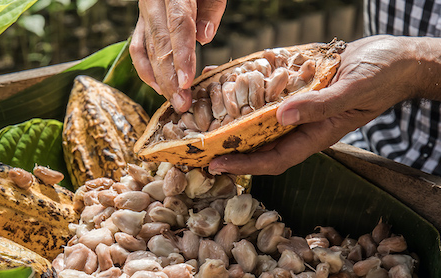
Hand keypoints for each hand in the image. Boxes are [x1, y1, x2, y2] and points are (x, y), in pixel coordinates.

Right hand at [129, 0, 226, 111]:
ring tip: (174, 101)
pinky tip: (158, 87)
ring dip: (160, 79)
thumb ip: (211, 8)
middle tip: (182, 104)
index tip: (186, 82)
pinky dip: (145, 69)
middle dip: (170, 77)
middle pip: (160, 43)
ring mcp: (144, 12)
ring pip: (147, 49)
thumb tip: (204, 38)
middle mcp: (153, 2)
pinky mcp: (141, 22)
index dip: (181, 55)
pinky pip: (137, 48)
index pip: (178, 25)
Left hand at [209, 35, 429, 174]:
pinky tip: (226, 78)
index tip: (216, 164)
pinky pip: (266, 89)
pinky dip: (246, 85)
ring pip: (259, 116)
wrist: (394, 56)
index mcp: (315, 135)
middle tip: (197, 144)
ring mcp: (297, 104)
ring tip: (202, 114)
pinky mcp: (296, 85)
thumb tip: (283, 117)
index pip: (274, 158)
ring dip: (232, 117)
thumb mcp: (353, 91)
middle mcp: (301, 123)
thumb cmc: (382, 77)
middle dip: (229, 146)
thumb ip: (321, 106)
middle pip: (259, 141)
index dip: (245, 165)